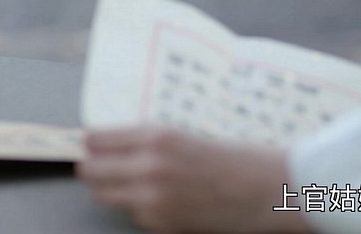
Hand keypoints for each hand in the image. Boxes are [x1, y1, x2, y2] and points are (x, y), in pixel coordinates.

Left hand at [77, 127, 310, 233]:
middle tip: (104, 163)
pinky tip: (164, 197)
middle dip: (96, 167)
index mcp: (157, 137)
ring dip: (113, 188)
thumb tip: (115, 144)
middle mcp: (148, 167)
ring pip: (105, 196)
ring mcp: (151, 200)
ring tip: (135, 181)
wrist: (269, 189)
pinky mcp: (160, 224)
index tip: (92, 143)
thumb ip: (151, 140)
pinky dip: (139, 206)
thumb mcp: (189, 135)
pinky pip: (133, 214)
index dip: (94, 142)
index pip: (98, 139)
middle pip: (91, 170)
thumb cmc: (239, 158)